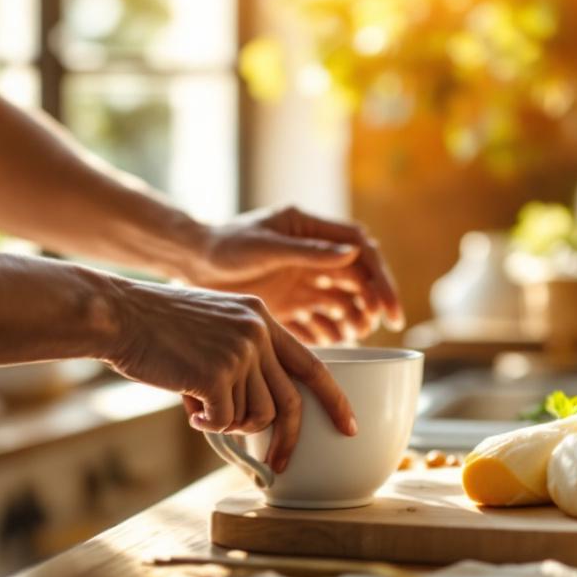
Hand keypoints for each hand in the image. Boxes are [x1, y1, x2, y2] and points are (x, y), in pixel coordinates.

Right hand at [104, 282, 355, 471]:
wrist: (118, 314)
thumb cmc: (157, 328)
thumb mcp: (214, 328)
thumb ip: (243, 360)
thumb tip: (259, 416)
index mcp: (262, 318)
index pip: (311, 364)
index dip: (334, 399)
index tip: (349, 426)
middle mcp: (258, 331)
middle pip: (289, 401)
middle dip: (288, 439)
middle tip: (281, 464)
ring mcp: (239, 351)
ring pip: (255, 415)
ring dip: (229, 423)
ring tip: (201, 406)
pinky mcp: (217, 373)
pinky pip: (224, 421)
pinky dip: (206, 423)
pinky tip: (187, 405)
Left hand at [193, 206, 404, 343]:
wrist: (188, 263)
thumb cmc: (224, 245)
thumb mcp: (266, 246)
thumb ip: (308, 251)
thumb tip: (355, 254)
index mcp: (311, 231)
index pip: (360, 250)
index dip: (380, 277)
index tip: (387, 306)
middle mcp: (311, 257)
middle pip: (357, 279)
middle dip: (373, 301)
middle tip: (380, 324)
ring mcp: (300, 282)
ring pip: (341, 302)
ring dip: (354, 317)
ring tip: (357, 334)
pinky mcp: (287, 306)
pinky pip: (317, 322)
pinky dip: (330, 334)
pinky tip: (337, 346)